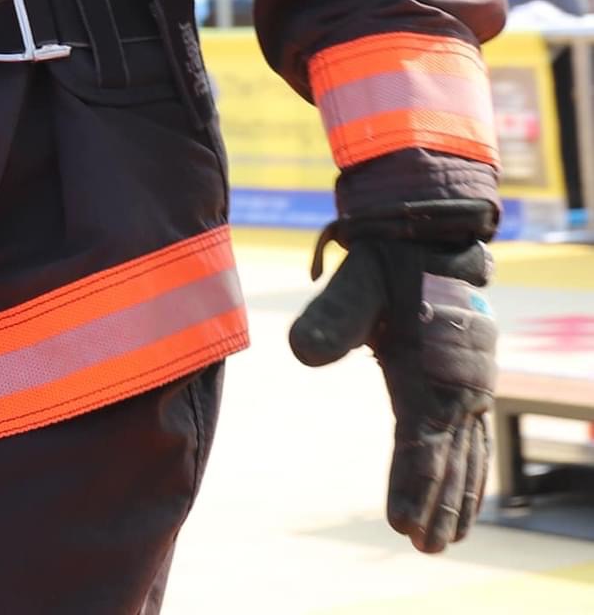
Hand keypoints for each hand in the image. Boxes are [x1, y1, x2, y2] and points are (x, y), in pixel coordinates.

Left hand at [289, 233, 495, 550]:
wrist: (433, 227)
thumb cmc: (390, 255)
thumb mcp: (358, 276)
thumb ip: (332, 315)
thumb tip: (299, 352)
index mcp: (431, 367)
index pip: (421, 441)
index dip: (411, 484)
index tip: (401, 524)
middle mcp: (458, 382)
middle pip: (448, 457)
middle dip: (436, 504)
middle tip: (424, 546)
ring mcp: (469, 381)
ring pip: (467, 452)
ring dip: (457, 495)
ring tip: (445, 538)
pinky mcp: (470, 376)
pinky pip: (475, 433)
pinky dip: (471, 467)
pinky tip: (465, 490)